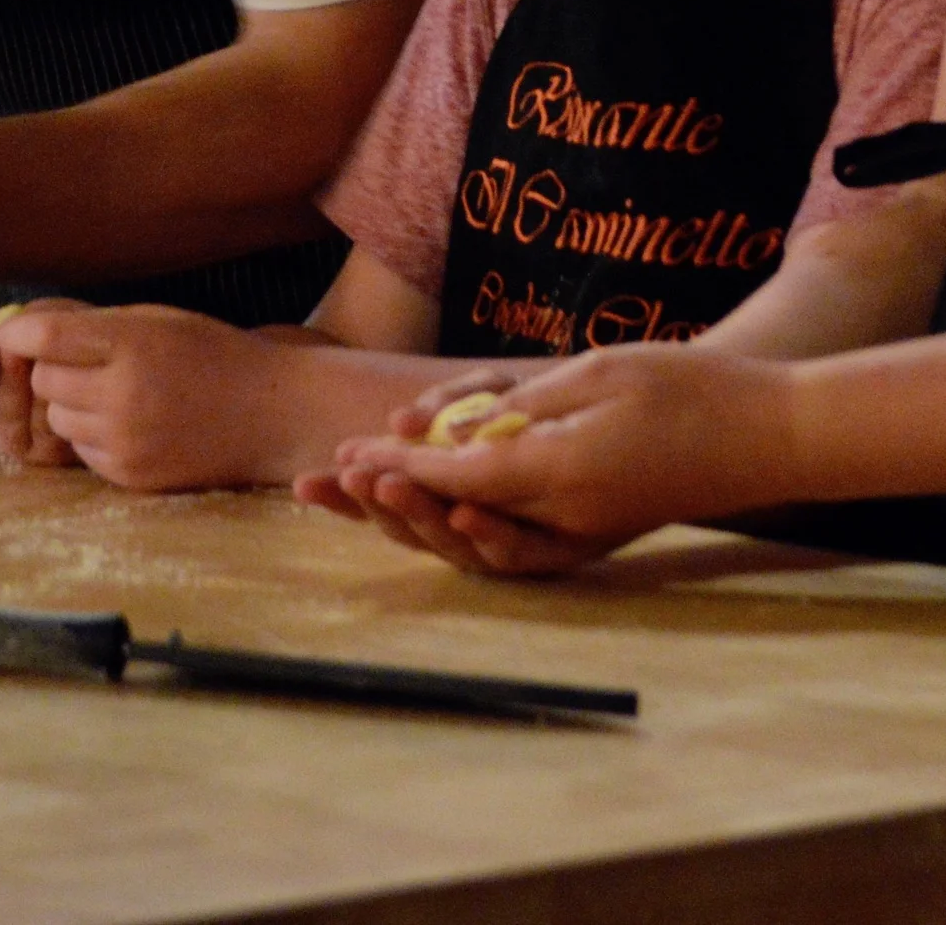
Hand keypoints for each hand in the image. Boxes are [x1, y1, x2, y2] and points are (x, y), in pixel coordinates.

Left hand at [0, 303, 297, 490]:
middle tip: (85, 363)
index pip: (45, 337)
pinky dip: (94, 435)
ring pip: (58, 418)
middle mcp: (123, 394)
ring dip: (73, 404)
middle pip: (43, 381)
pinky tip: (132, 422)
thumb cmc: (212, 355)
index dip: (18, 335)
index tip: (9, 334)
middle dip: (53, 370)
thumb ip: (96, 324)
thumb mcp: (160, 320)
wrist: (269, 413)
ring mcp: (125, 440)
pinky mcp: (128, 474)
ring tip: (116, 394)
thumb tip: (22, 327)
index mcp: (134, 343)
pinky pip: (82, 450)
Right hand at [0, 311, 85, 468]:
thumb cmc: (85, 343)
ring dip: (3, 392)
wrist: (124, 376)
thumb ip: (29, 321)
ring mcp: (18, 433)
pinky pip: (31, 438)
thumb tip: (3, 327)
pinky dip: (35, 416)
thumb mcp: (58, 320)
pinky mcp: (43, 452)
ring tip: (13, 359)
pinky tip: (45, 395)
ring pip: (0, 422)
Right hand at [294, 359, 551, 571]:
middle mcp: (481, 520)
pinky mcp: (564, 550)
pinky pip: (520, 552)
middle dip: (375, 508)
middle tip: (347, 478)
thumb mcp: (502, 391)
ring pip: (459, 546)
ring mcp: (521, 538)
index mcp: (458, 488)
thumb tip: (401, 422)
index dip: (349, 495)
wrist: (640, 415)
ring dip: (424, 517)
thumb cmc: (568, 404)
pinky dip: (491, 536)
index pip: (392, 496)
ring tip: (391, 486)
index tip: (305, 481)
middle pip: (416, 528)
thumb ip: (454, 405)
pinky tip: (467, 512)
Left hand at [307, 346, 802, 575]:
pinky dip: (469, 535)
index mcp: (563, 476)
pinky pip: (517, 549)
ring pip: (480, 543)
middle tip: (333, 477)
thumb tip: (458, 432)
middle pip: (456, 521)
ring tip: (365, 494)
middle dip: (388, 499)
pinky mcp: (595, 534)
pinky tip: (440, 515)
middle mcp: (565, 521)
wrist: (766, 434)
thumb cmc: (689, 389)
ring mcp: (582, 535)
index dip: (398, 463)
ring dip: (418, 519)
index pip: (458, 476)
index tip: (350, 450)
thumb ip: (524, 405)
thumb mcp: (599, 374)